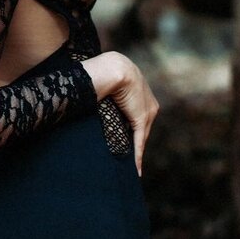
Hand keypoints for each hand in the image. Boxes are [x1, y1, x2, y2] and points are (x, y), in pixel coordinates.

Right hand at [106, 53, 158, 176]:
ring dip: (136, 153)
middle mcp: (150, 104)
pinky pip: (139, 142)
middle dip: (135, 144)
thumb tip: (90, 94)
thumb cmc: (106, 70)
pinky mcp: (141, 119)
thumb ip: (106, 92)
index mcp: (143, 93)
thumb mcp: (110, 82)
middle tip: (129, 160)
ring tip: (131, 170)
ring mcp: (147, 112)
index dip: (132, 130)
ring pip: (141, 138)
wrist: (114, 67)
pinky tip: (136, 171)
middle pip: (142, 129)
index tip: (127, 140)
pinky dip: (137, 157)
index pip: (138, 118)